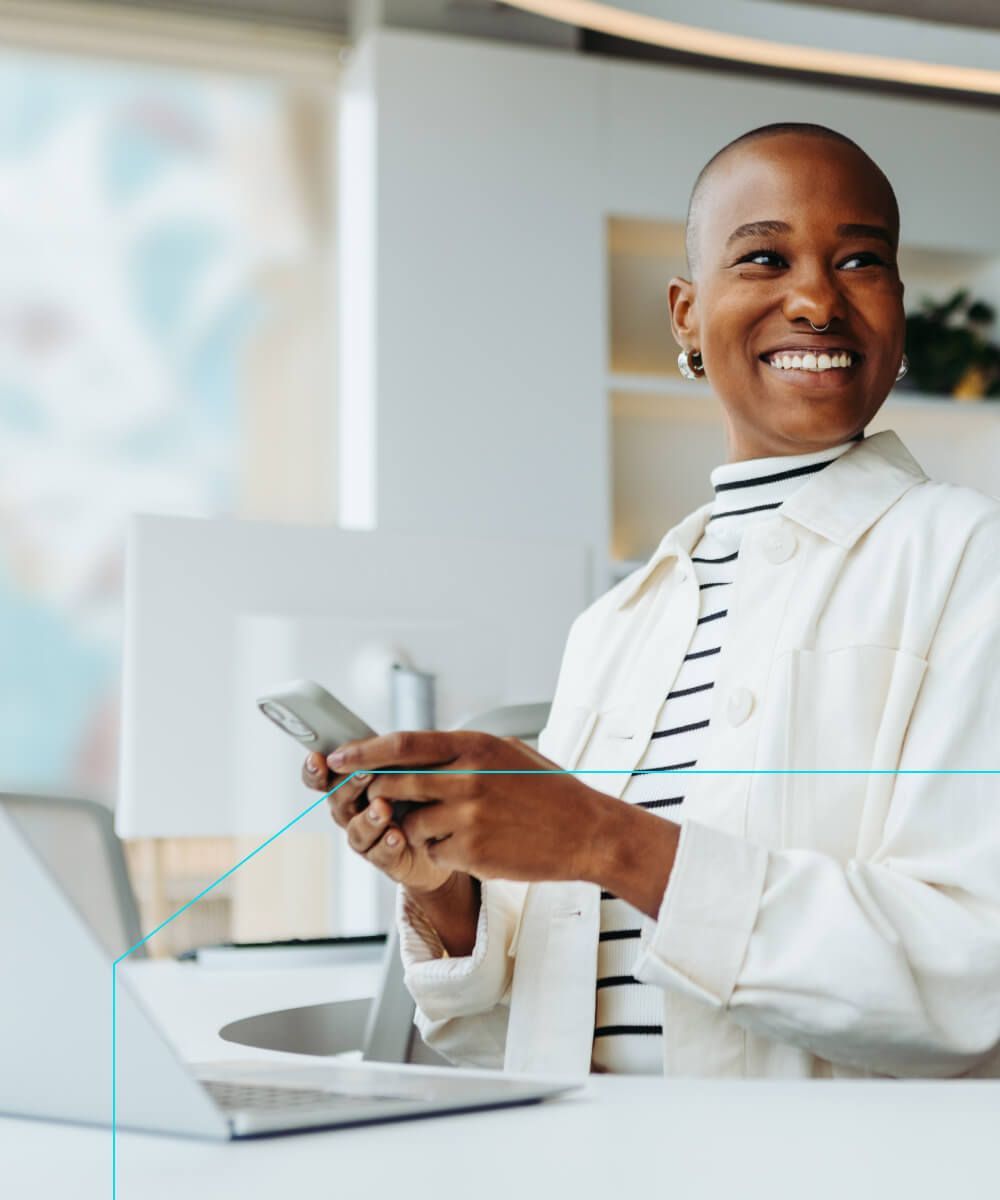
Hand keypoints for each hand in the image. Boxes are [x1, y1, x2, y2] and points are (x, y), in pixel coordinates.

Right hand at [301, 752, 453, 894]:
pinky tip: (397, 835)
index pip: (321, 777)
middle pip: (337, 800)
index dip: (314, 770)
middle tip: (365, 772)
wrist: (446, 830)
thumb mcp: (405, 764)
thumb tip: (368, 739)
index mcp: (350, 785)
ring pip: (357, 830)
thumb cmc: (420, 791)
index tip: (317, 759)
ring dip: (369, 818)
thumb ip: (383, 753)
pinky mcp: (387, 859)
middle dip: (350, 785)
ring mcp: (368, 837)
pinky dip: (387, 844)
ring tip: (383, 808)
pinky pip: (381, 854)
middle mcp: (352, 812)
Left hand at [326, 731, 610, 884]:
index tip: (338, 758)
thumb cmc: (548, 792)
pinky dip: (441, 851)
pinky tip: (471, 846)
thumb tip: (416, 751)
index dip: (364, 751)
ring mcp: (468, 816)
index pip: (403, 744)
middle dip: (377, 793)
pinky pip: (433, 852)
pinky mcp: (472, 851)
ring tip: (451, 826)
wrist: (586, 832)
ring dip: (417, 828)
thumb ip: (462, 751)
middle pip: (394, 784)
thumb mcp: (506, 753)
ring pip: (411, 823)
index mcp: (474, 747)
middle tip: (375, 798)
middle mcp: (467, 778)